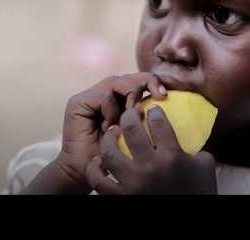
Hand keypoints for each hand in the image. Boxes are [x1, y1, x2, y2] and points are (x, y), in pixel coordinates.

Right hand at [55, 73, 165, 192]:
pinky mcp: (78, 102)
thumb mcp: (140, 137)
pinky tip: (111, 126)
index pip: (140, 80)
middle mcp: (107, 94)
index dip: (153, 82)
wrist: (86, 173)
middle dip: (146, 82)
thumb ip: (151, 120)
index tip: (165, 95)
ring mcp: (92, 96)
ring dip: (130, 96)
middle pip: (130, 76)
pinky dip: (112, 109)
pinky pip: (104, 96)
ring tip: (134, 112)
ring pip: (117, 81)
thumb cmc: (117, 160)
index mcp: (122, 99)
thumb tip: (171, 102)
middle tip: (158, 96)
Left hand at [85, 105, 216, 194]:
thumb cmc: (198, 190)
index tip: (152, 109)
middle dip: (129, 115)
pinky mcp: (121, 197)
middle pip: (131, 130)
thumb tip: (188, 129)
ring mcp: (132, 183)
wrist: (188, 218)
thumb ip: (194, 145)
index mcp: (172, 157)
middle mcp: (149, 167)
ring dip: (108, 138)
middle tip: (130, 113)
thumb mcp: (205, 164)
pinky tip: (99, 161)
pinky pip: (98, 180)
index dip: (154, 111)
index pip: (158, 123)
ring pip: (109, 153)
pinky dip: (95, 168)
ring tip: (112, 132)